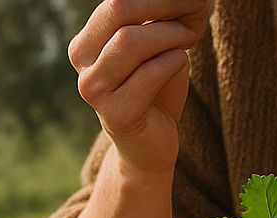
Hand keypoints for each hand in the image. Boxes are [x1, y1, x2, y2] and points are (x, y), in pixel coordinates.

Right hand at [68, 0, 212, 175]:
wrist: (151, 144)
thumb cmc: (155, 88)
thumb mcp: (152, 44)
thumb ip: (153, 18)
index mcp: (85, 44)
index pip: (114, 0)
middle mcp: (82, 66)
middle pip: (118, 10)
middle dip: (163, 4)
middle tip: (194, 9)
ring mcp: (94, 91)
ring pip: (130, 40)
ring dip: (170, 34)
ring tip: (188, 38)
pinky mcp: (115, 115)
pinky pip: (150, 73)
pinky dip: (173, 61)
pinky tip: (180, 63)